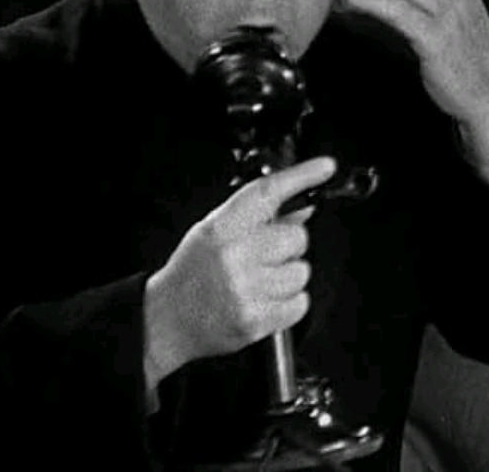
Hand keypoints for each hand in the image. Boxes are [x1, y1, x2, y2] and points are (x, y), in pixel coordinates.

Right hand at [142, 155, 335, 388]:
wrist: (163, 320)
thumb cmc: (192, 273)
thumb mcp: (215, 233)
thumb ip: (257, 218)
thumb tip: (303, 208)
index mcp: (222, 227)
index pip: (269, 192)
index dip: (302, 175)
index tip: (325, 167)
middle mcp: (233, 255)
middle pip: (298, 237)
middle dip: (288, 248)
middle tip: (265, 258)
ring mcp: (244, 288)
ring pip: (301, 272)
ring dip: (288, 278)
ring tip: (259, 283)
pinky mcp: (254, 319)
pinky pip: (300, 303)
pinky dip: (289, 305)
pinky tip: (264, 301)